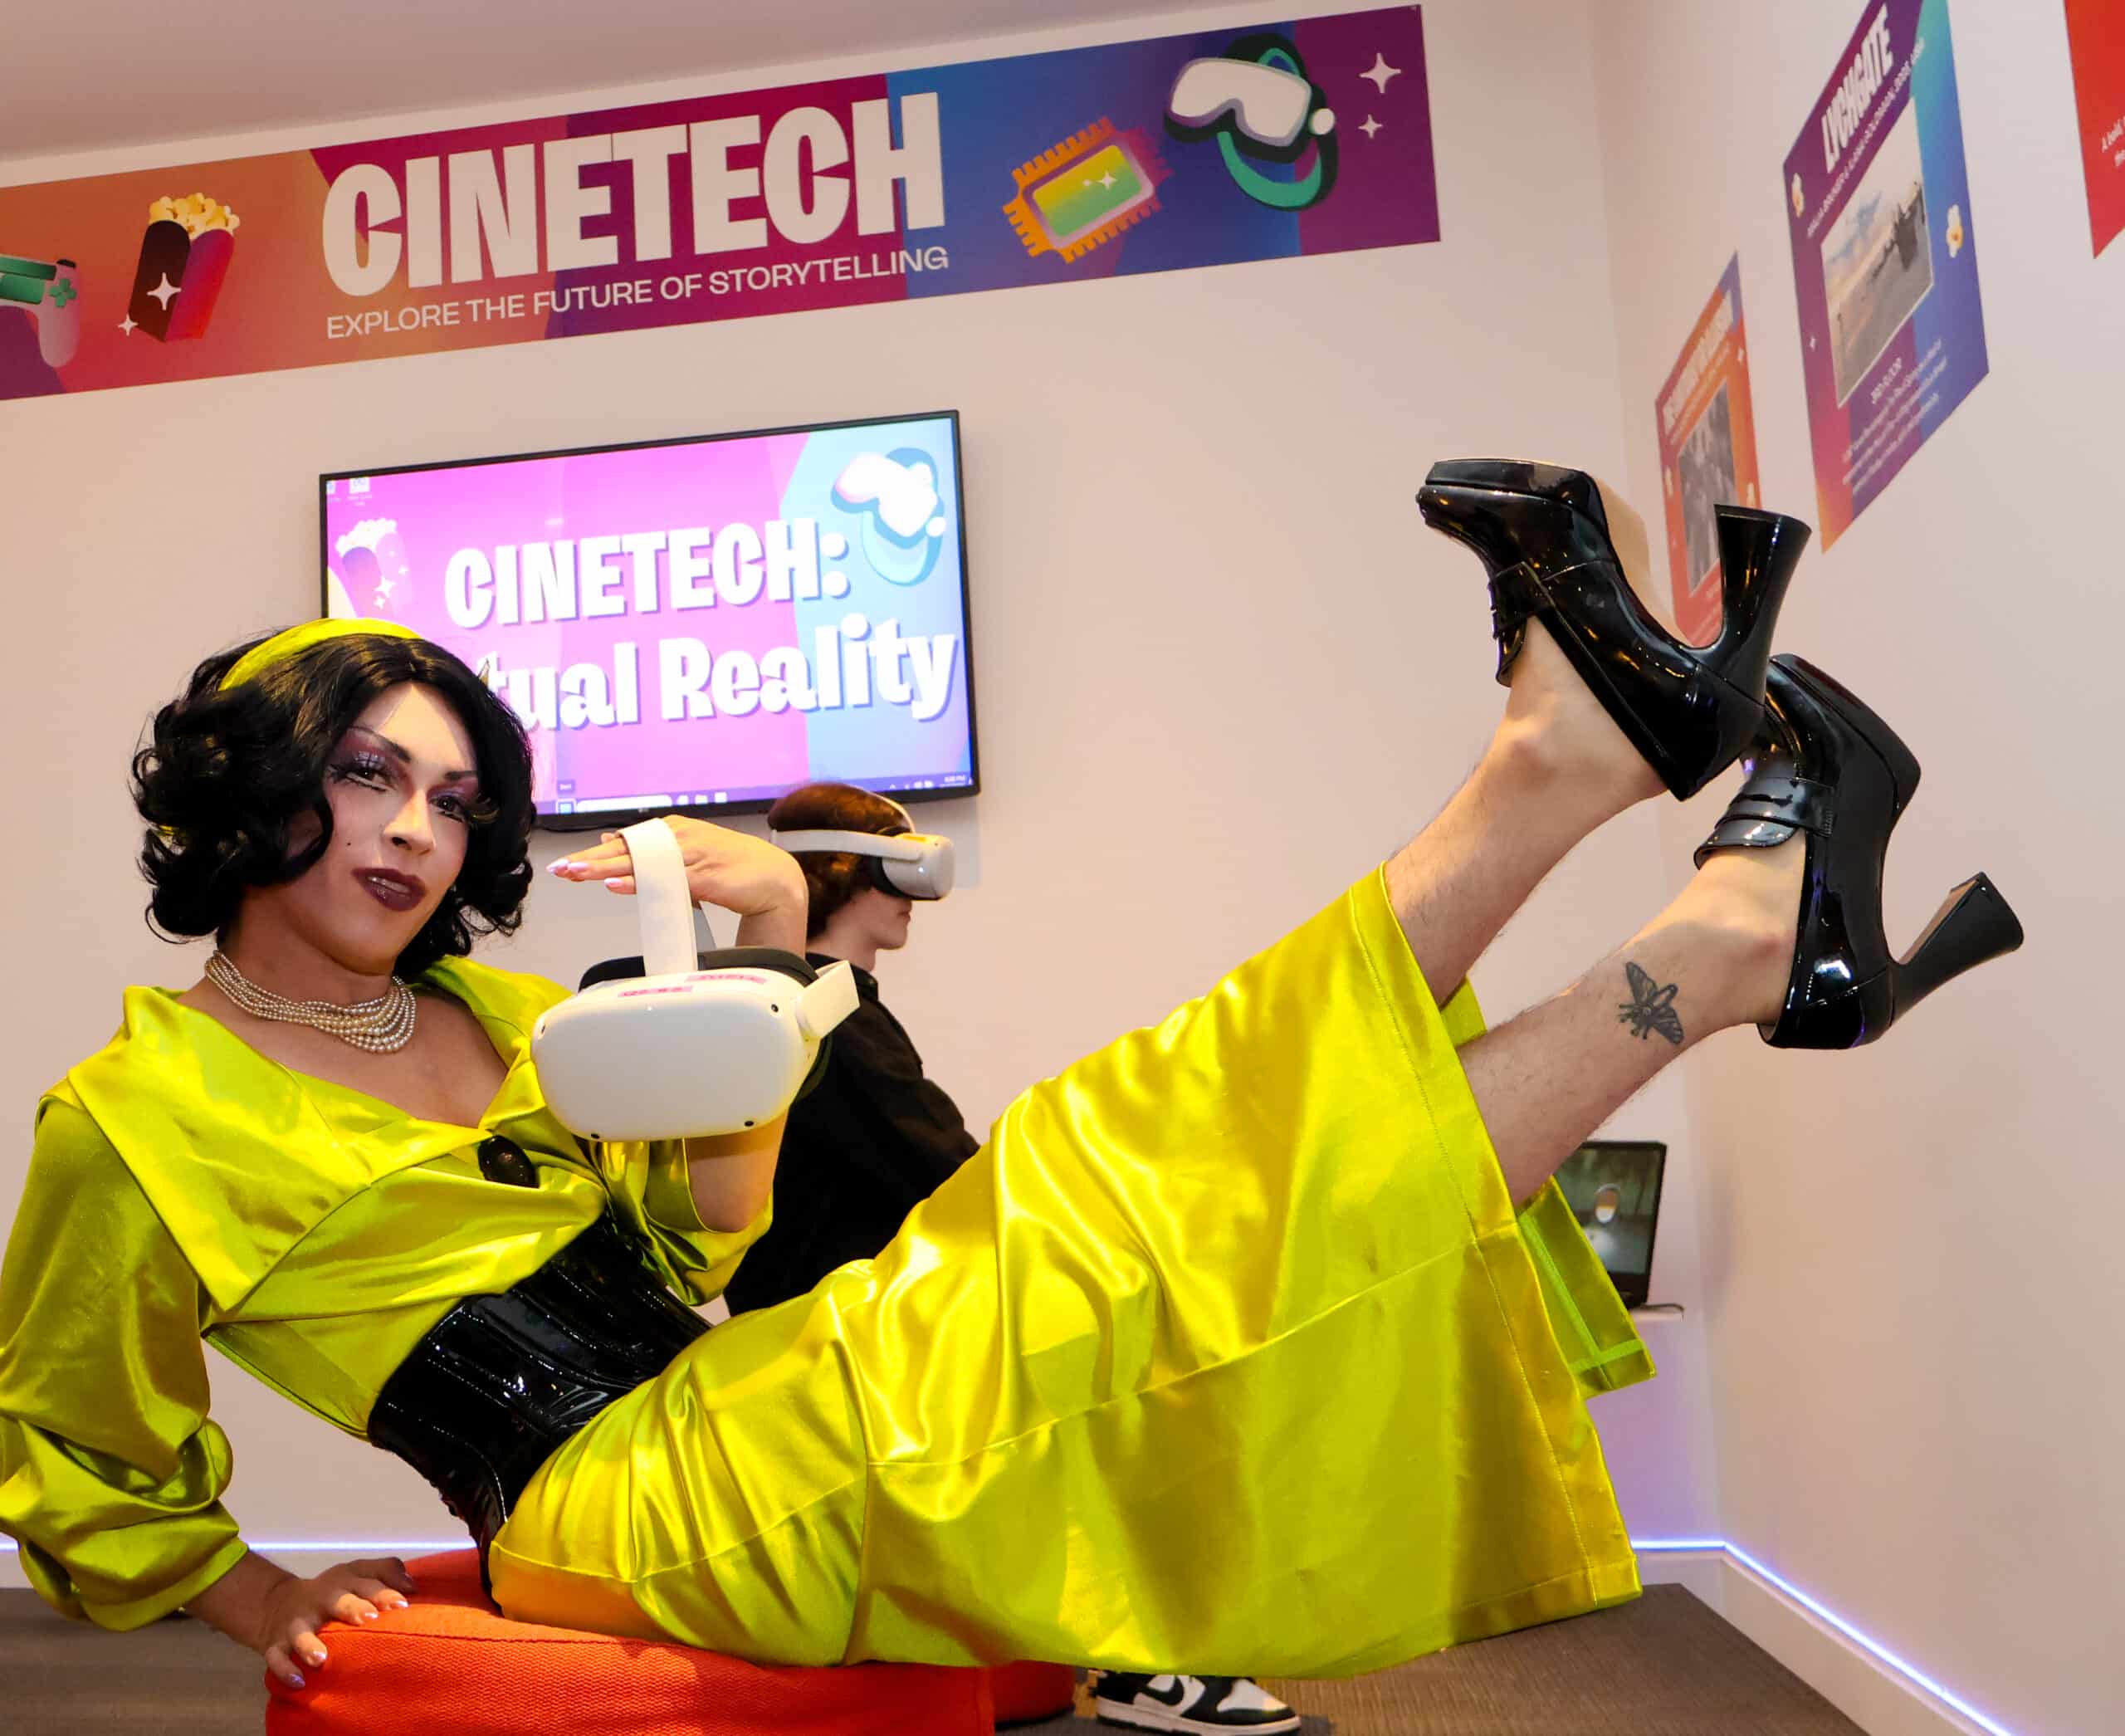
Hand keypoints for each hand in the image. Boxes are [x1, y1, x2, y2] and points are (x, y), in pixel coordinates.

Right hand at [256, 1557, 415, 1687]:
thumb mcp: (357, 1574)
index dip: (383, 1592)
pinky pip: (275, 1657)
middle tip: (369, 1619)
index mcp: (344, 1580)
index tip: (401, 1604)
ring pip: (300, 1630)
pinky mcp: (275, 1643)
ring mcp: (296, 1621)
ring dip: (308, 1643)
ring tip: (321, 1659)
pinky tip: (298, 1681)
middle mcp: (320, 1598)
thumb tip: (412, 1588)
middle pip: (336, 1599)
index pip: (366, 1581)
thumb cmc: (334, 1592)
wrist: (276, 1604)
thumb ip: (387, 1573)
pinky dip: (284, 1669)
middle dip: (352, 1607)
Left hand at [549, 816, 804, 919]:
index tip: (567, 864)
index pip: (627, 843)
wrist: (773, 878)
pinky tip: (618, 885)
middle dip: (592, 859)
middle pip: (628, 849)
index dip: (595, 853)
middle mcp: (679, 838)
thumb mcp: (687, 853)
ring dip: (608, 869)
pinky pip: (667, 879)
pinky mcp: (705, 875)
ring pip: (642, 863)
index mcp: (673, 831)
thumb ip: (653, 850)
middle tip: (563, 868)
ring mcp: (692, 855)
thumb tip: (612, 840)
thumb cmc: (729, 868)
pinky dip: (641, 882)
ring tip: (578, 874)